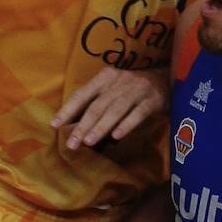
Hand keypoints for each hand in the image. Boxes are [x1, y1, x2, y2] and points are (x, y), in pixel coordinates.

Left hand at [51, 66, 169, 151]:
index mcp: (105, 77)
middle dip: (82, 126)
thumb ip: (95, 103)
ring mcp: (137, 89)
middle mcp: (119, 81)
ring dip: (101, 127)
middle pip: (97, 105)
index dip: (68, 110)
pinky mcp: (152, 100)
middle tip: (71, 143)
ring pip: (115, 110)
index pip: (82, 94)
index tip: (54, 125)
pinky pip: (138, 114)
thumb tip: (71, 124)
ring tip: (89, 142)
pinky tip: (116, 137)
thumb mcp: (112, 90)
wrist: (166, 80)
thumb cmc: (132, 89)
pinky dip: (126, 125)